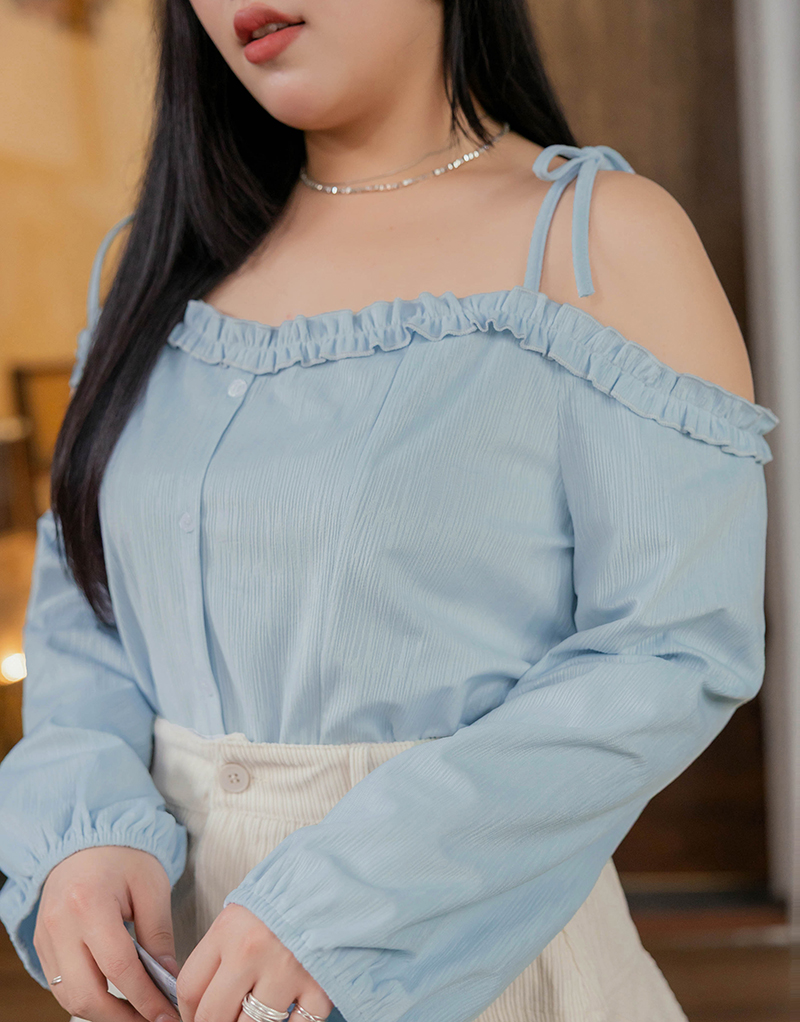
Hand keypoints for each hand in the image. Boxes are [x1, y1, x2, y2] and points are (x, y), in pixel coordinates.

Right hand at [33, 845, 180, 1021]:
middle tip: (153, 1020)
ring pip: (69, 998)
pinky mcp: (42, 945)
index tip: (167, 1016)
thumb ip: (159, 935)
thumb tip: (168, 979)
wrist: (88, 838)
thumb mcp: (152, 886)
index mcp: (89, 904)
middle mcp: (59, 926)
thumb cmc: (124, 856)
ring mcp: (45, 938)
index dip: (145, 999)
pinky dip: (87, 998)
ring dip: (103, 1014)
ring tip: (137, 1014)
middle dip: (122, 1017)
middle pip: (86, 994)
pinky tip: (115, 999)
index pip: (118, 969)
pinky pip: (61, 986)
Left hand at [175, 902, 332, 1021]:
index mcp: (229, 929)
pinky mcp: (320, 986)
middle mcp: (254, 951)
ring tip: (256, 1011)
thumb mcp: (243, 913)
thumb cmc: (287, 897)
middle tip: (225, 1018)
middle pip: (214, 1017)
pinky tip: (287, 1009)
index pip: (189, 988)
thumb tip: (199, 1000)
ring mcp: (288, 971)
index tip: (195, 1016)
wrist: (335, 880)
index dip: (187, 1011)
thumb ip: (220, 952)